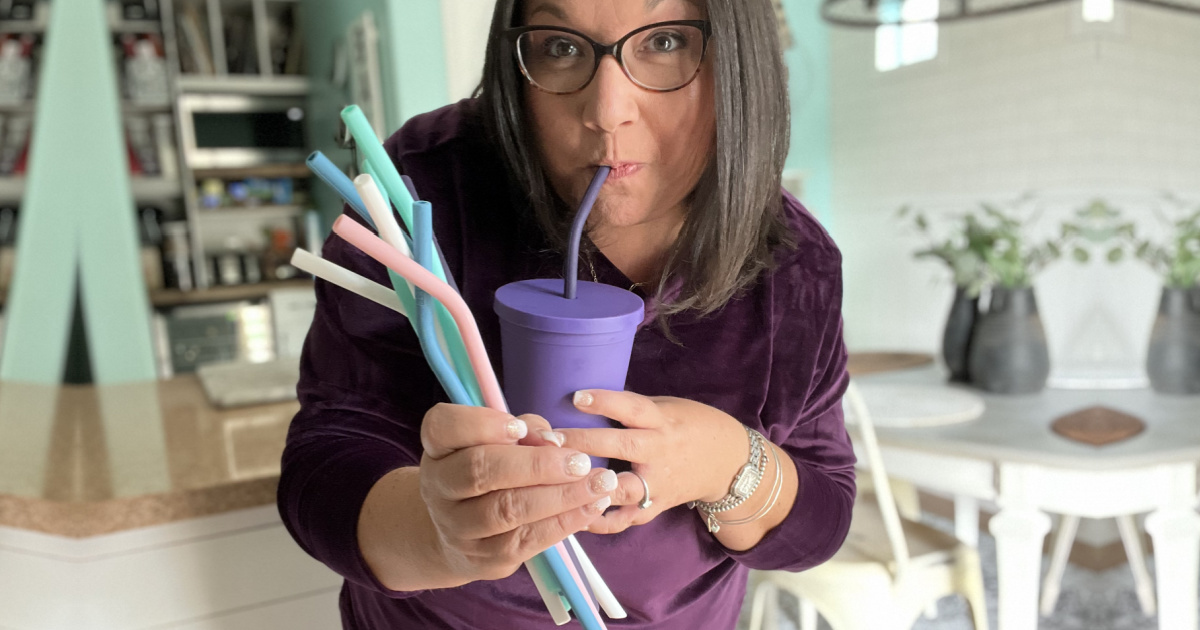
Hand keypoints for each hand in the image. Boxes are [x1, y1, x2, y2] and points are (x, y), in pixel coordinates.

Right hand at [417, 404, 617, 582]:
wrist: (461, 536)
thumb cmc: (491, 472)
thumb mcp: (499, 443)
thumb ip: (526, 431)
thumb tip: (554, 442)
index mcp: (439, 449)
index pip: (443, 428)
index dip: (481, 424)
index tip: (519, 426)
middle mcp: (439, 488)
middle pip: (480, 470)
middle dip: (536, 464)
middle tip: (579, 461)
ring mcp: (459, 527)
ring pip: (508, 509)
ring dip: (561, 496)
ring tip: (599, 483)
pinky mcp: (485, 558)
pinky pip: (528, 539)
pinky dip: (565, 521)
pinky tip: (592, 507)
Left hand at [558, 390, 747, 534]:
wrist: (727, 463)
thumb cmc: (689, 426)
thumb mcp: (666, 407)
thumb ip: (632, 408)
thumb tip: (585, 400)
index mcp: (661, 421)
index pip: (632, 408)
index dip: (605, 401)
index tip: (576, 397)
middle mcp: (659, 451)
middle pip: (620, 446)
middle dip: (584, 443)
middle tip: (551, 439)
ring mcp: (658, 483)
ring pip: (623, 488)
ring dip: (591, 486)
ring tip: (559, 483)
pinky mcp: (656, 506)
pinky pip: (627, 518)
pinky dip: (603, 521)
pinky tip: (576, 517)